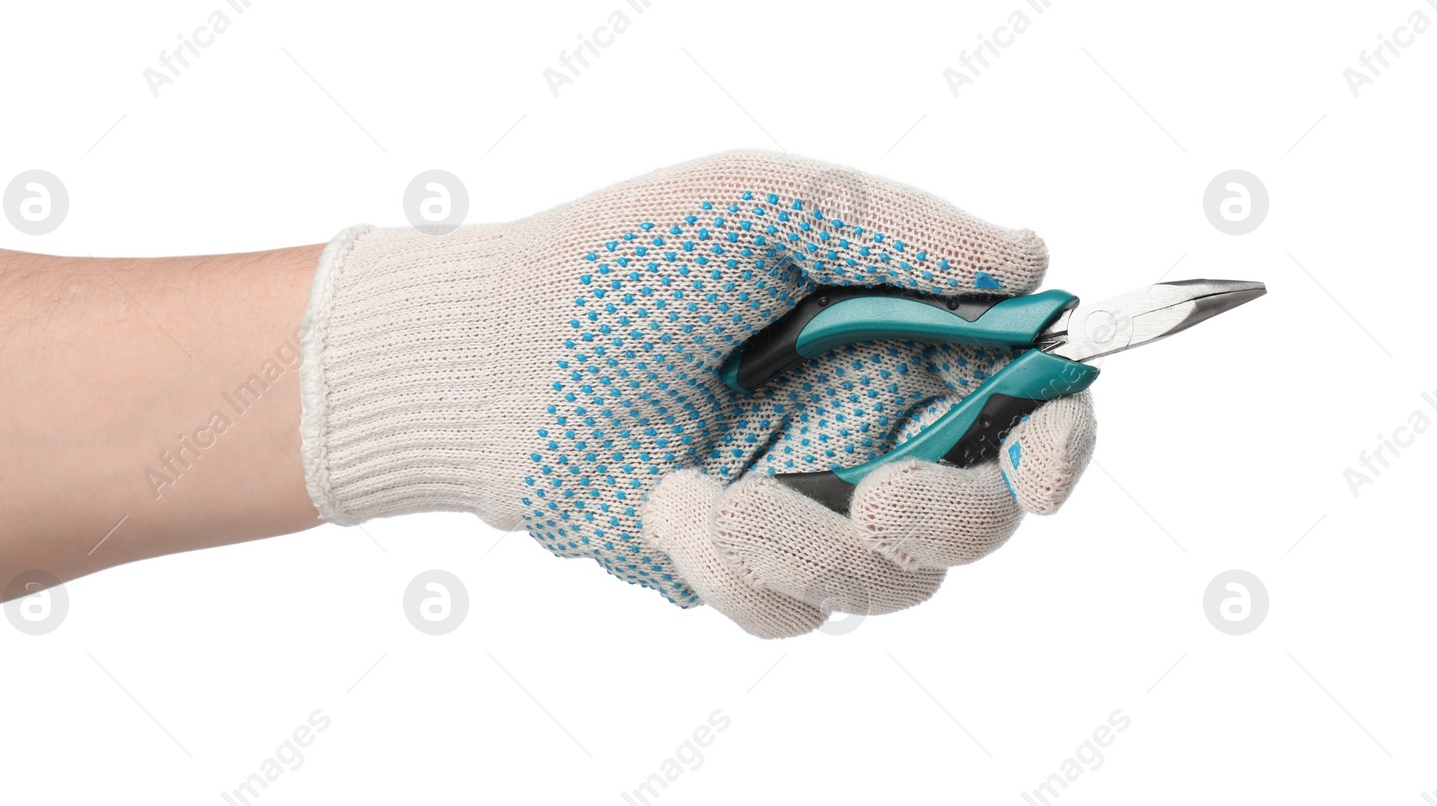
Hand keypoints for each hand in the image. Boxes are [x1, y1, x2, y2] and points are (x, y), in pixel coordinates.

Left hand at [299, 150, 1095, 636]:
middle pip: (980, 514)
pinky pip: (790, 610)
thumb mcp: (760, 206)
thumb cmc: (620, 262)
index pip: (1022, 401)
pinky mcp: (743, 568)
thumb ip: (896, 232)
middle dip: (948, 518)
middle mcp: (867, 427)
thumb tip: (1027, 258)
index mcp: (894, 338)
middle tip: (883, 495)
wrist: (488, 358)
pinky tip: (664, 505)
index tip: (1047, 470)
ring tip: (707, 492)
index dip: (1060, 440)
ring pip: (889, 581)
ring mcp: (807, 506)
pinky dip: (729, 566)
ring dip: (805, 542)